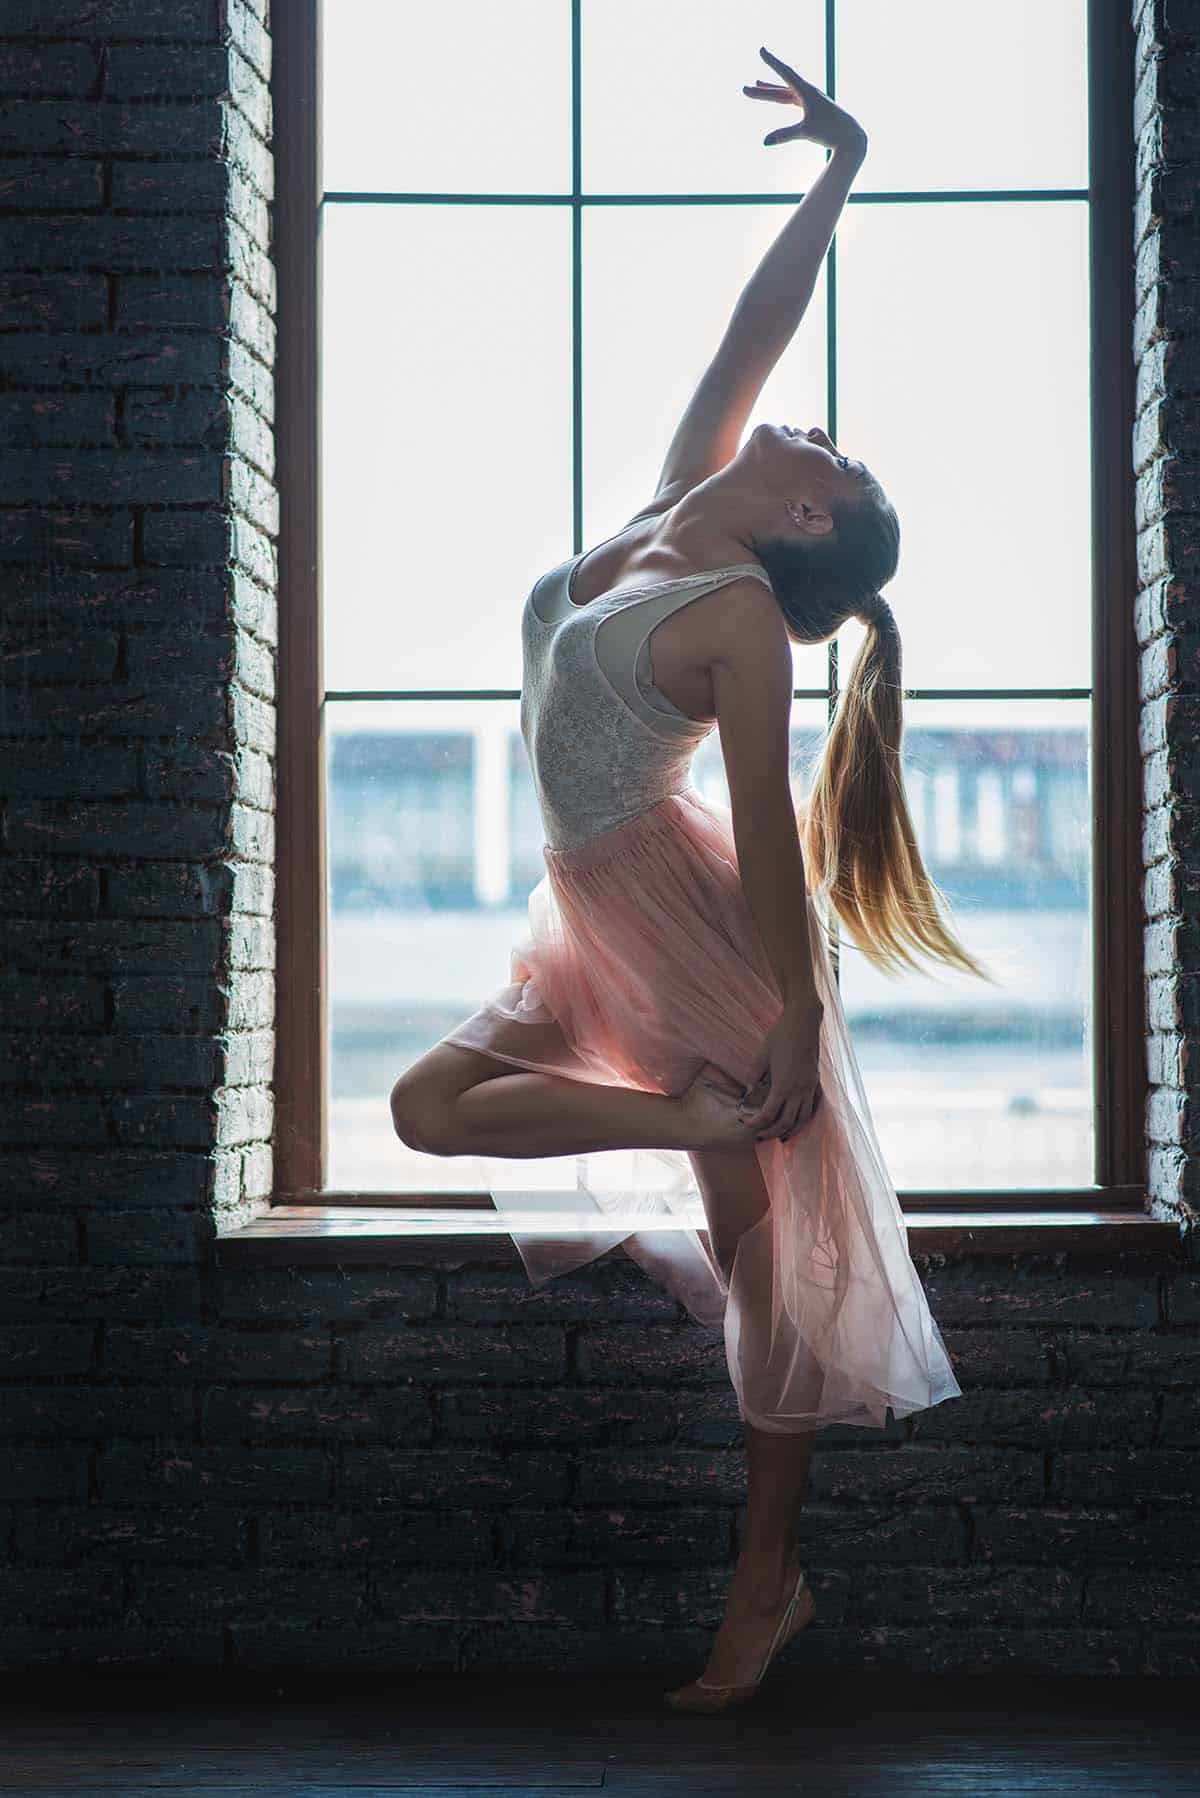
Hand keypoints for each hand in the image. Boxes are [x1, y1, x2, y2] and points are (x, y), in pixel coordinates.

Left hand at [737, 996, 823, 1141]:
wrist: (804, 1021)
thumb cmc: (780, 1035)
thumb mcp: (762, 1055)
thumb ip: (755, 1075)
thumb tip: (749, 1091)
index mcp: (783, 1085)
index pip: (768, 1115)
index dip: (755, 1123)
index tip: (744, 1122)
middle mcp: (798, 1090)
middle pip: (785, 1123)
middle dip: (771, 1132)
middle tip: (759, 1136)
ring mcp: (809, 1087)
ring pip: (802, 1119)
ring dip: (790, 1130)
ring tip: (778, 1135)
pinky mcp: (815, 1081)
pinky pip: (812, 1107)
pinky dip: (804, 1119)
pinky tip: (796, 1120)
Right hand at [743, 47, 866, 157]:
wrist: (850, 137)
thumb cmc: (830, 132)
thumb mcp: (806, 132)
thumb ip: (784, 135)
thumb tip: (764, 142)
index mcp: (807, 91)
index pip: (786, 73)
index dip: (772, 62)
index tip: (761, 50)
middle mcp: (807, 92)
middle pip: (780, 88)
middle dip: (762, 89)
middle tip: (744, 89)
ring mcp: (809, 100)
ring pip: (785, 93)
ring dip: (770, 90)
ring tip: (755, 84)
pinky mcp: (811, 108)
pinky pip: (792, 100)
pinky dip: (781, 97)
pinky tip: (775, 96)